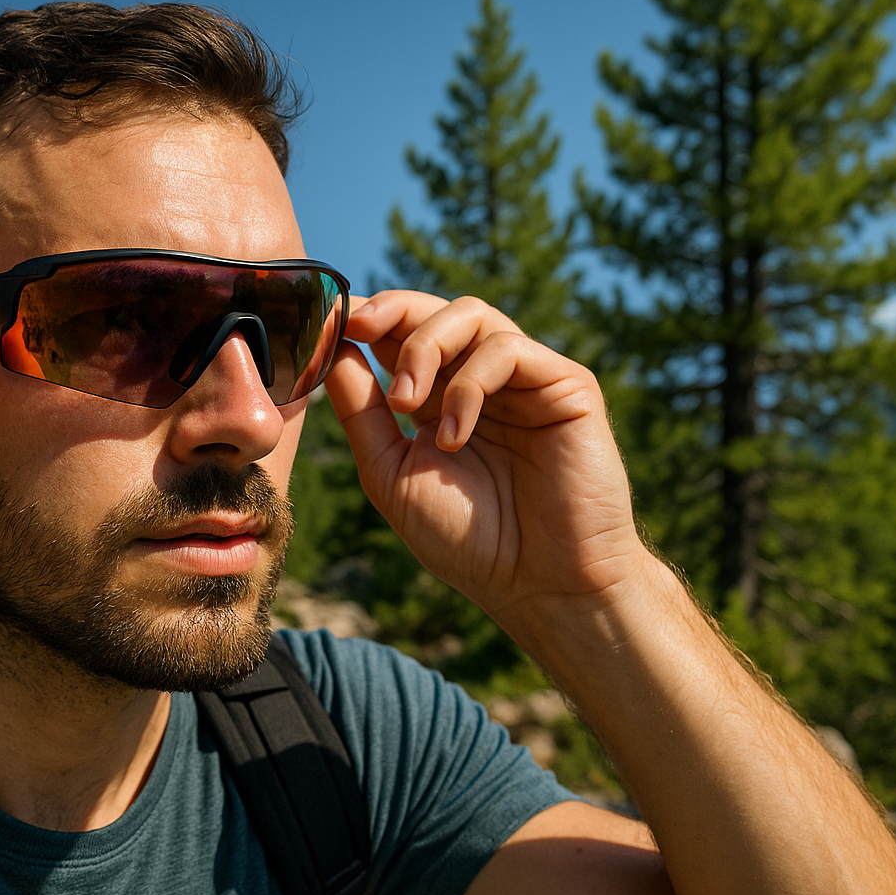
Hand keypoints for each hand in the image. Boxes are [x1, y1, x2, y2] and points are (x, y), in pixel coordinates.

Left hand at [324, 291, 645, 623]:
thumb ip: (361, 413)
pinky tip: (454, 436)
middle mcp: (481, 381)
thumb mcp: (391, 474)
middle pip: (433, 310)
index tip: (330, 325)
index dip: (365, 319)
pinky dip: (468, 384)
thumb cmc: (468, 540)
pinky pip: (508, 349)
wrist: (539, 584)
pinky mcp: (565, 384)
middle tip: (357, 332)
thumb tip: (332, 350)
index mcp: (438, 399)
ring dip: (424, 347)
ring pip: (471, 315)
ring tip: (405, 405)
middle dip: (390, 312)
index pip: (400, 334)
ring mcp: (525, 379)